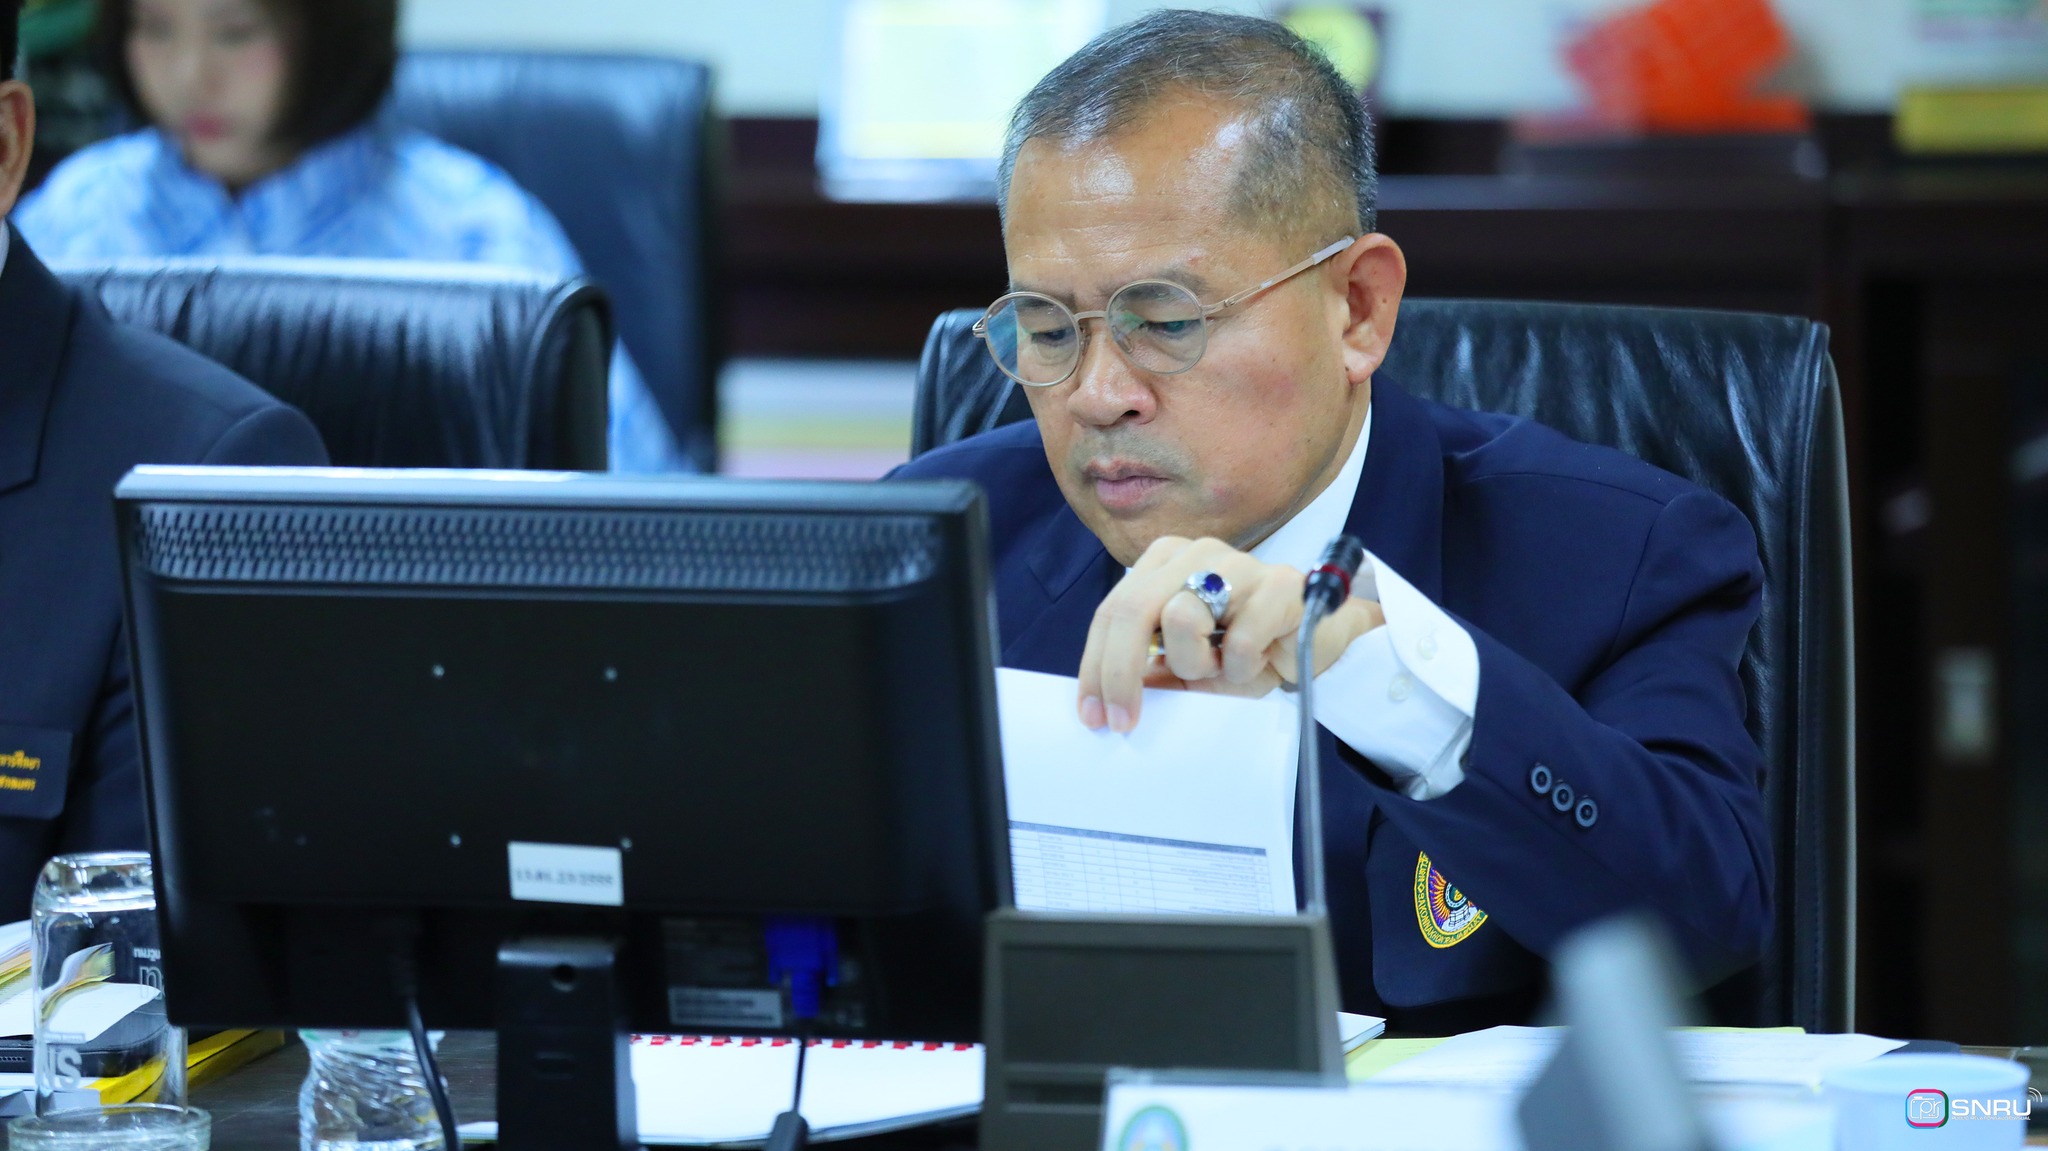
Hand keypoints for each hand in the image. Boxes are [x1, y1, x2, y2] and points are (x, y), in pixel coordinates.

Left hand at [1077, 536, 1386, 731]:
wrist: (1321, 644)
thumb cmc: (1248, 651)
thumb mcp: (1188, 666)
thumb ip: (1148, 668)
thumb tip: (1103, 696)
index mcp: (1164, 563)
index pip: (1112, 612)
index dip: (1096, 666)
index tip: (1092, 715)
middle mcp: (1195, 553)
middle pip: (1132, 609)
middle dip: (1120, 673)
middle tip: (1122, 721)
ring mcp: (1238, 563)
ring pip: (1181, 619)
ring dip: (1196, 664)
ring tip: (1222, 667)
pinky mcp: (1279, 583)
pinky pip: (1237, 641)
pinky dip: (1241, 667)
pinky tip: (1260, 661)